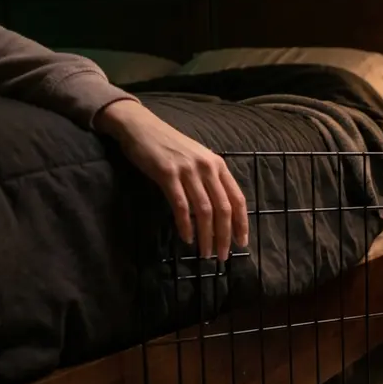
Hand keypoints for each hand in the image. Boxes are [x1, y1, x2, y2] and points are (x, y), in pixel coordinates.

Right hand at [95, 100, 248, 260]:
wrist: (141, 127)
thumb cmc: (170, 146)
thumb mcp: (198, 160)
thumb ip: (210, 180)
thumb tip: (220, 212)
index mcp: (218, 165)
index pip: (237, 198)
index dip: (241, 223)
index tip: (241, 243)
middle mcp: (207, 167)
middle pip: (223, 208)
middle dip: (225, 236)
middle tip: (223, 256)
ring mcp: (188, 170)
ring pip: (204, 210)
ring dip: (207, 236)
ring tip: (206, 253)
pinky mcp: (167, 174)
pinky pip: (181, 206)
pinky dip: (186, 225)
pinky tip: (187, 238)